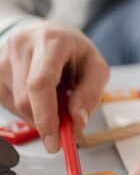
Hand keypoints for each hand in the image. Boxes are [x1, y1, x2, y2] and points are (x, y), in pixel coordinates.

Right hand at [0, 22, 108, 150]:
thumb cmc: (73, 52)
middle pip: (25, 98)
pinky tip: (40, 99)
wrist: (48, 34)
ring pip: (16, 105)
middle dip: (45, 123)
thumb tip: (77, 120)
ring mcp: (3, 58)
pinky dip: (28, 111)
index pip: (41, 83)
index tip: (55, 140)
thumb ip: (91, 93)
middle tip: (64, 134)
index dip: (46, 116)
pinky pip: (9, 104)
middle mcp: (22, 46)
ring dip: (38, 116)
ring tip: (57, 102)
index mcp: (51, 41)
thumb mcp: (95, 67)